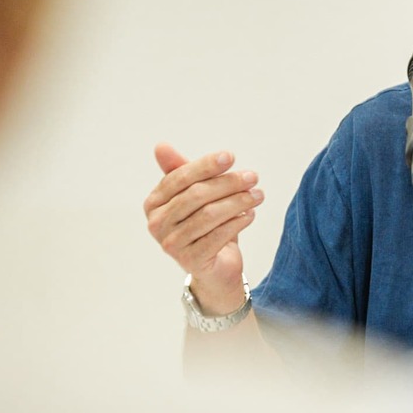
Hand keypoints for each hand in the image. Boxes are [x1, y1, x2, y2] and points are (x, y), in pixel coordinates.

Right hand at [144, 143, 263, 313]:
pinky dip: (238, 222)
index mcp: (153, 203)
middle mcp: (156, 224)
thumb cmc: (205, 224)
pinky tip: (251, 214)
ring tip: (258, 195)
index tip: (230, 156)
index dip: (205, 165)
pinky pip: (218, 236)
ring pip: (209, 215)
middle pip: (196, 195)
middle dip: (228, 183)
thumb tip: (160, 146)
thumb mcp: (195, 195)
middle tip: (253, 177)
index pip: (179, 178)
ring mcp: (171, 244)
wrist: (215, 266)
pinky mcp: (190, 261)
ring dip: (238, 201)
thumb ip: (183, 171)